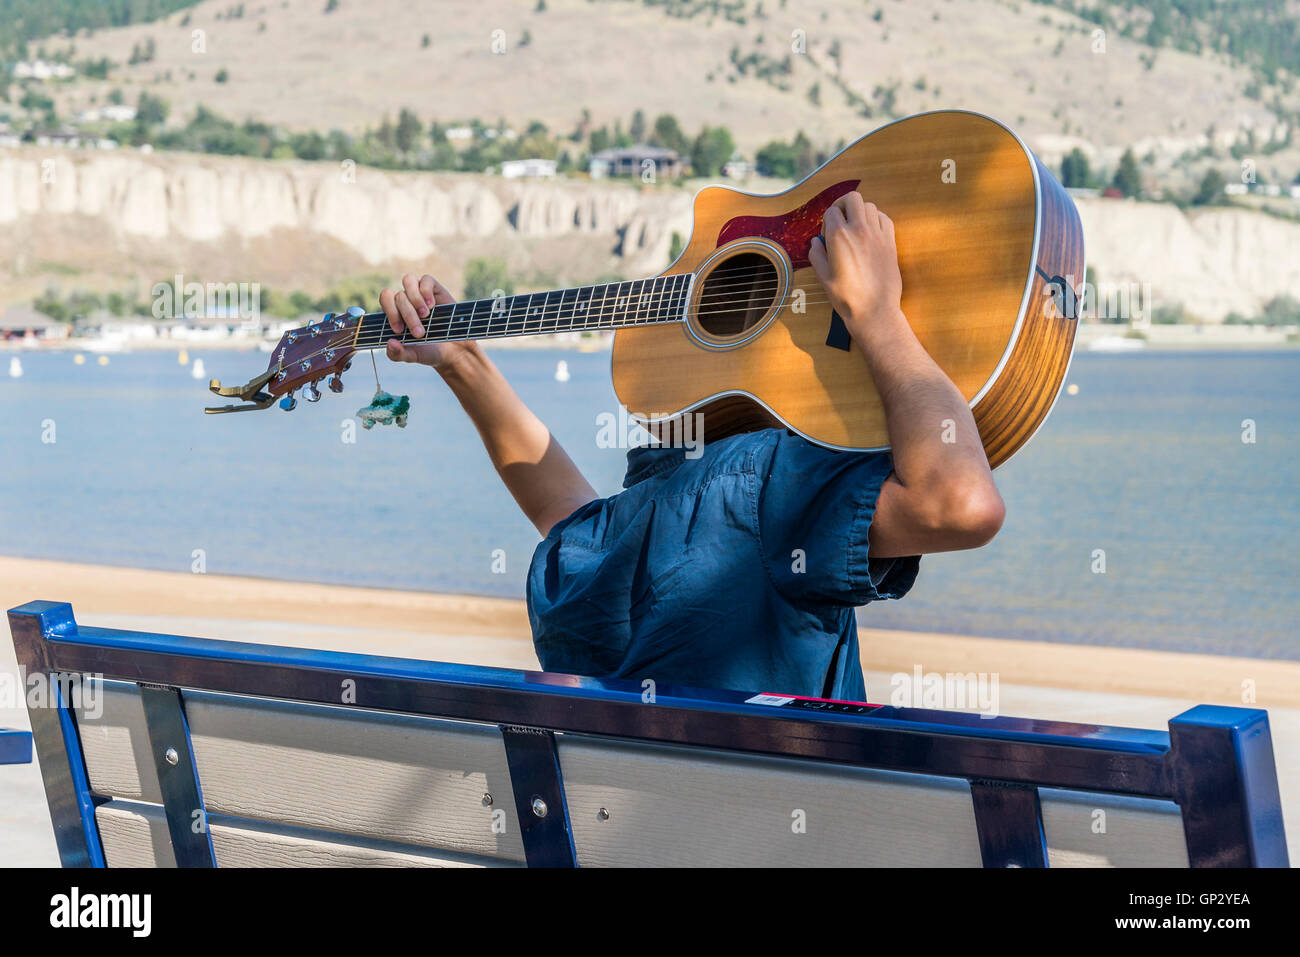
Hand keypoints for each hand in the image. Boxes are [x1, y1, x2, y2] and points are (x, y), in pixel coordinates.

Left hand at [378, 273, 476, 370]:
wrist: (454, 350)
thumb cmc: (430, 351)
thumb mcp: (412, 356)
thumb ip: (397, 354)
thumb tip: (390, 342)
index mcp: (396, 313)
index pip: (385, 300)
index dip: (390, 312)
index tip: (399, 330)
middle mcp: (406, 300)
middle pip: (398, 296)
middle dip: (408, 315)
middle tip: (419, 333)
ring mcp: (420, 293)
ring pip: (408, 280)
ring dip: (415, 299)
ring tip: (425, 315)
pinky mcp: (435, 290)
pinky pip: (426, 279)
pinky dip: (426, 291)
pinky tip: (432, 305)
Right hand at [808, 193, 903, 340]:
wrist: (874, 310)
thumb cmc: (847, 297)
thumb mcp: (823, 277)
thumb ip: (816, 255)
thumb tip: (816, 242)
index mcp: (839, 237)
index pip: (831, 212)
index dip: (826, 221)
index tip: (826, 236)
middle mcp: (859, 230)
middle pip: (852, 199)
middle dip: (843, 205)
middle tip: (840, 220)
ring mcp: (878, 234)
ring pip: (869, 206)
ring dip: (860, 212)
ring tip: (855, 228)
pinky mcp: (890, 242)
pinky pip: (885, 218)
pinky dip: (876, 219)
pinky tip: (871, 232)